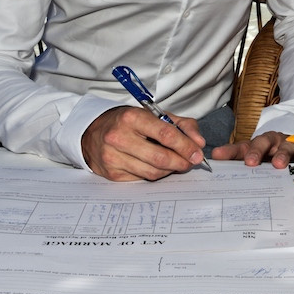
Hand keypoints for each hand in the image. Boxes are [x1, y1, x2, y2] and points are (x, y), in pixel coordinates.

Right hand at [81, 106, 207, 180]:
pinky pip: (142, 178)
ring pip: (152, 172)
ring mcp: (113, 157)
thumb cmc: (129, 122)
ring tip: (176, 164)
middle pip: (159, 157)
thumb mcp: (154, 115)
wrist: (93, 132)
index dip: (185, 146)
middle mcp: (119, 137)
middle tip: (191, 162)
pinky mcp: (112, 173)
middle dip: (181, 162)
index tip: (198, 153)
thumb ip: (181, 125)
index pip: (165, 134)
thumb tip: (199, 143)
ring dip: (170, 170)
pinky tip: (158, 167)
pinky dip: (155, 174)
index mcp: (132, 117)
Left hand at [211, 130, 293, 168]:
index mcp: (257, 145)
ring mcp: (290, 145)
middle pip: (263, 142)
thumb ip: (242, 172)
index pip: (241, 147)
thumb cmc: (274, 160)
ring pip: (285, 146)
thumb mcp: (259, 164)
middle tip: (250, 162)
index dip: (230, 151)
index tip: (217, 155)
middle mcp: (273, 142)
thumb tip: (220, 180)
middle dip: (256, 151)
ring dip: (282, 154)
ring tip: (278, 165)